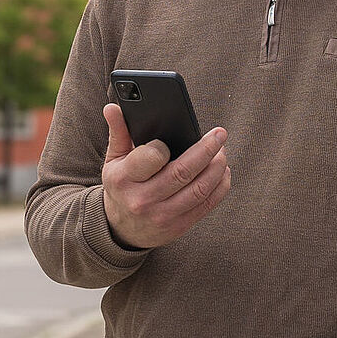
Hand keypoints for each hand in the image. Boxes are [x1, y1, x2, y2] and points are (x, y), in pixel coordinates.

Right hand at [101, 103, 231, 249]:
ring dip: (218, 167)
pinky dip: (221, 185)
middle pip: (183, 172)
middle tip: (220, 134)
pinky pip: (208, 204)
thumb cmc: (122, 186)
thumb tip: (113, 107)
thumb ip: (118, 132)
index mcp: (124, 179)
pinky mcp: (180, 226)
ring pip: (200, 189)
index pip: (152, 157)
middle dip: (207, 149)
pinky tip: (223, 171)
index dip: (167, 144)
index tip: (180, 133)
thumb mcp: (114, 161)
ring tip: (222, 151)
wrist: (120, 229)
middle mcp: (142, 200)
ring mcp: (162, 216)